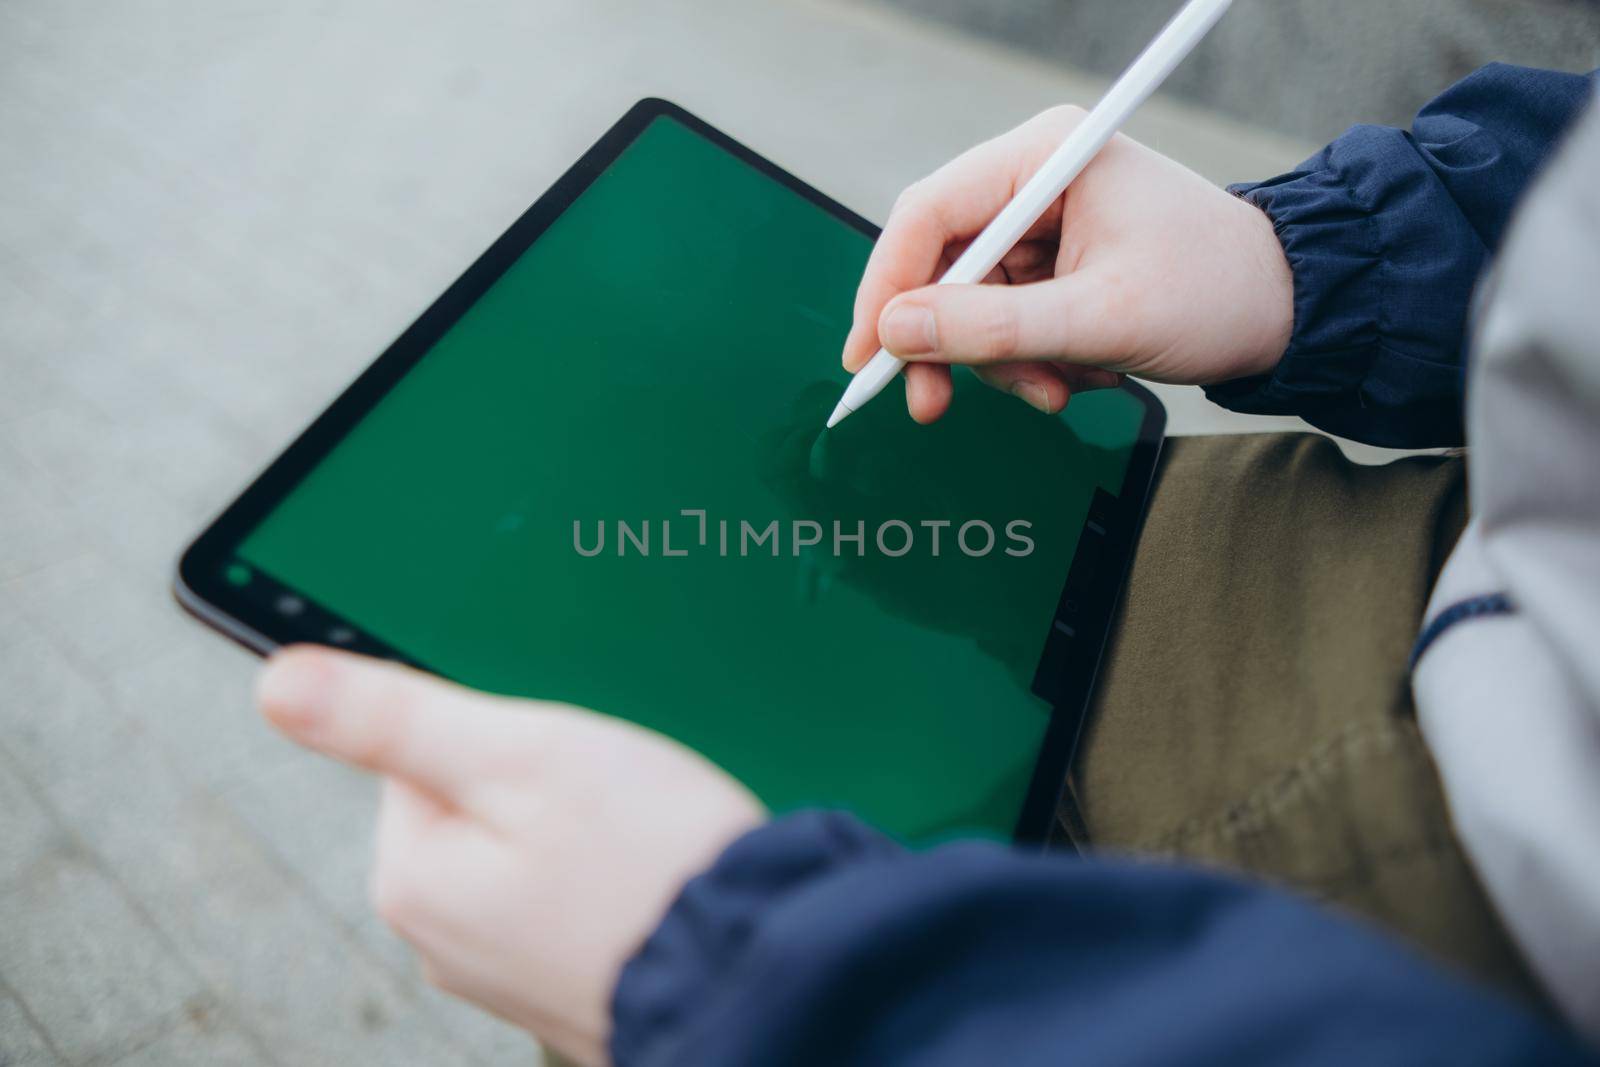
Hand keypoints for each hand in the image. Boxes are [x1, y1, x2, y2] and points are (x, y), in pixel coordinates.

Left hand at [255, 647, 764, 1065]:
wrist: (760, 972)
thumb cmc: (651, 863)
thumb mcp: (520, 753)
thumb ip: (395, 718)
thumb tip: (277, 683)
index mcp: (412, 878)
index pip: (421, 751)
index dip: (505, 730)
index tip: (564, 753)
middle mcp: (443, 942)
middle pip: (480, 802)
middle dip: (550, 782)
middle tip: (614, 796)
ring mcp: (506, 974)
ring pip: (533, 850)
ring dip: (587, 831)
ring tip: (641, 840)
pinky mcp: (566, 986)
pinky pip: (573, 901)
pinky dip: (611, 881)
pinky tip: (654, 879)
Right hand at [844, 105, 1293, 422]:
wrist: (1289, 311)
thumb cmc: (1215, 293)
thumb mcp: (1099, 319)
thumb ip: (993, 328)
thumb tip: (896, 333)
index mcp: (1047, 157)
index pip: (929, 214)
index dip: (887, 287)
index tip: (868, 357)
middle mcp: (1037, 180)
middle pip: (940, 265)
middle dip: (948, 343)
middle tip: (932, 406)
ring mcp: (1045, 226)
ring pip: (970, 306)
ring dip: (1003, 363)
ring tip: (1061, 389)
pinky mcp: (1056, 266)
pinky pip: (1005, 322)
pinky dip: (1030, 362)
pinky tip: (1079, 376)